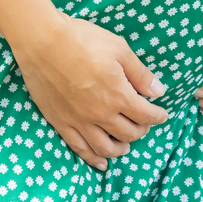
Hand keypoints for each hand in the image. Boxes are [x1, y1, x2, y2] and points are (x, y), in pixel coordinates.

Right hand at [12, 15, 167, 171]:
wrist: (41, 41)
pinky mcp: (61, 122)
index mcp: (119, 95)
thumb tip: (158, 92)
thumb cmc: (81, 39)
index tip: (161, 114)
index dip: (158, 116)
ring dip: (121, 149)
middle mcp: (101, 114)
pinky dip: (93, 159)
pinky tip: (101, 162)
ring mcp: (79, 121)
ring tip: (125, 145)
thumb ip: (140, 74)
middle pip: (129, 134)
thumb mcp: (118, 49)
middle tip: (142, 123)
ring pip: (106, 148)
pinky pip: (79, 149)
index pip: (147, 115)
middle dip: (141, 130)